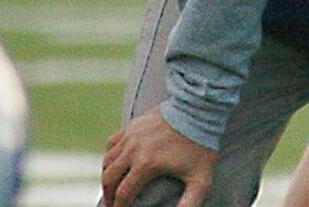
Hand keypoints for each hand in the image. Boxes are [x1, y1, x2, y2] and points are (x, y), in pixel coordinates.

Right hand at [101, 109, 218, 206]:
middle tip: (112, 205)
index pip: (123, 193)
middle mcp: (133, 149)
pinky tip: (113, 164)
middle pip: (109, 178)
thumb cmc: (201, 146)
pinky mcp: (133, 125)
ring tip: (111, 189)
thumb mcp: (200, 179)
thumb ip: (190, 203)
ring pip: (107, 160)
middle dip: (108, 195)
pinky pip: (112, 143)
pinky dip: (109, 157)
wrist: (198, 110)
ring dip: (106, 177)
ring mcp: (131, 135)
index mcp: (147, 164)